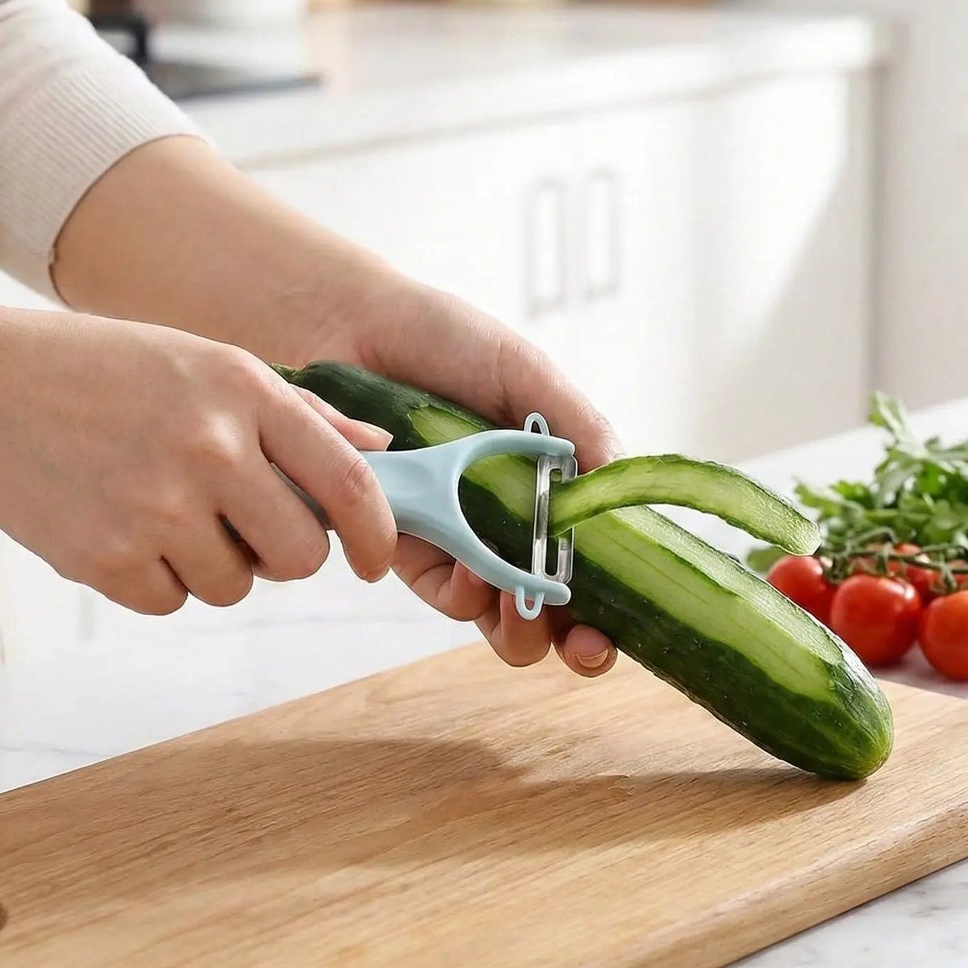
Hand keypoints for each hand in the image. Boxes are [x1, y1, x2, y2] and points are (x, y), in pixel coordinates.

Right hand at [0, 305, 396, 613]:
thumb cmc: (111, 372)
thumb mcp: (213, 364)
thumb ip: (302, 413)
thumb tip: (382, 453)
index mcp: (246, 392)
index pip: (349, 484)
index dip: (378, 535)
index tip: (376, 560)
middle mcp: (209, 449)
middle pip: (300, 556)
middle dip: (287, 556)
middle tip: (251, 529)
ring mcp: (155, 507)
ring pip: (235, 587)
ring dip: (217, 565)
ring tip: (169, 510)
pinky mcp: (106, 558)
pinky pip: (171, 601)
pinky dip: (159, 579)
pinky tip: (126, 526)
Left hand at [314, 276, 620, 677]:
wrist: (348, 327)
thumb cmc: (438, 339)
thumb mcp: (522, 371)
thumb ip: (575, 423)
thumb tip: (619, 473)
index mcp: (553, 482)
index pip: (596, 558)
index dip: (612, 607)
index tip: (615, 628)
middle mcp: (513, 519)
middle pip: (555, 607)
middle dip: (571, 640)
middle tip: (579, 639)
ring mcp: (462, 536)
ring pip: (499, 616)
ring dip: (519, 624)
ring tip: (518, 596)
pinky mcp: (409, 542)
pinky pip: (445, 591)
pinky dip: (466, 593)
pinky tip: (474, 569)